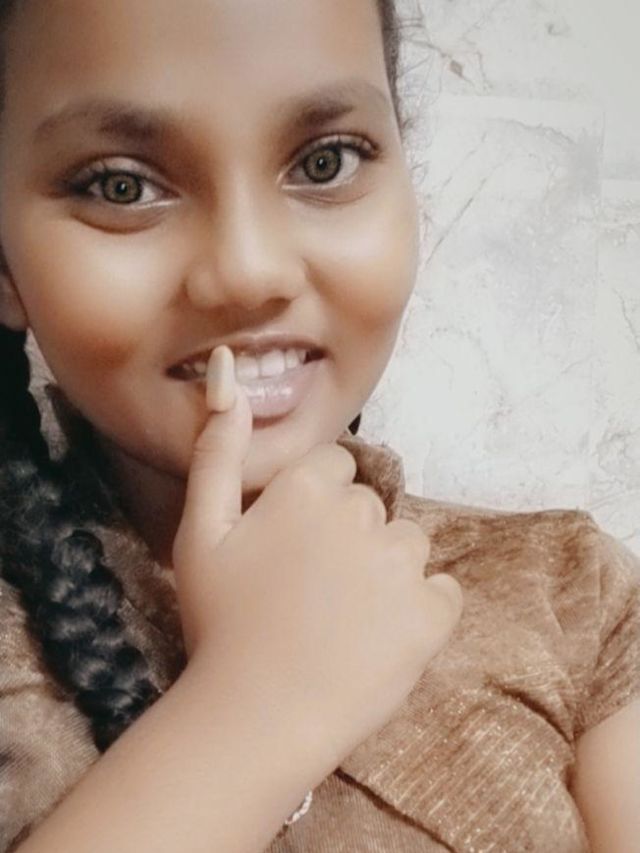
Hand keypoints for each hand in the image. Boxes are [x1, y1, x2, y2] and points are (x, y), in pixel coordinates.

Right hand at [172, 345, 462, 773]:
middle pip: (371, 507)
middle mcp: (360, 513)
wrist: (255, 718)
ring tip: (346, 619)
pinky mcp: (432, 614)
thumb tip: (229, 378)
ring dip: (387, 572)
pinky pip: (442, 592)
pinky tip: (381, 637)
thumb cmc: (220, 624)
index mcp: (307, 489)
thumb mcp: (199, 531)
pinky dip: (422, 611)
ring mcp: (401, 565)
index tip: (294, 551)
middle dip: (349, 539)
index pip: (335, 468)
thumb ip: (217, 452)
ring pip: (408, 545)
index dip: (314, 508)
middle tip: (312, 594)